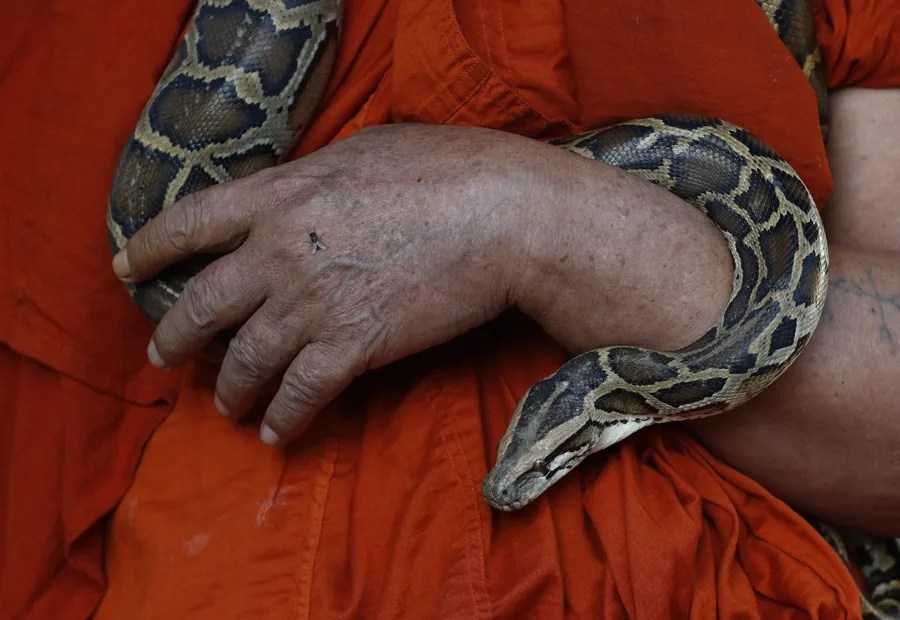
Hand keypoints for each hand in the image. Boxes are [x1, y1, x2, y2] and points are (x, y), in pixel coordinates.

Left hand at [113, 124, 555, 444]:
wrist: (501, 215)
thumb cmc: (446, 169)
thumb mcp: (363, 151)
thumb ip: (313, 177)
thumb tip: (295, 192)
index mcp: (279, 196)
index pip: (188, 223)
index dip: (149, 248)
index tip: (128, 269)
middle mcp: (278, 252)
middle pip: (200, 306)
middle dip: (174, 338)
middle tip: (163, 356)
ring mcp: (311, 303)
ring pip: (244, 360)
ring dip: (228, 390)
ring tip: (226, 405)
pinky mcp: (351, 346)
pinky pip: (299, 394)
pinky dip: (283, 418)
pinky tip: (276, 432)